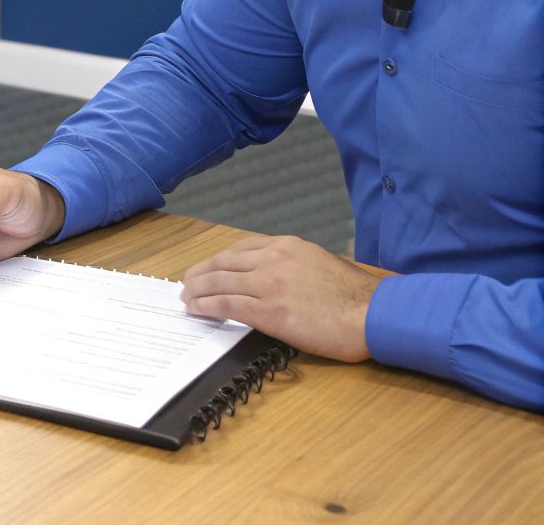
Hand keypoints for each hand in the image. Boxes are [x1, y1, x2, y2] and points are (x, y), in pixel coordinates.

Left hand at [179, 235, 382, 360]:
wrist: (373, 313)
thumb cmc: (357, 295)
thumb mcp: (323, 263)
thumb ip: (297, 264)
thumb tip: (283, 276)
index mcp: (287, 246)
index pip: (241, 249)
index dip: (219, 259)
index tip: (209, 267)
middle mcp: (273, 260)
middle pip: (223, 263)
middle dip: (201, 272)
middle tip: (188, 282)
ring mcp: (268, 284)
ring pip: (219, 283)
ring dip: (197, 290)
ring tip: (186, 297)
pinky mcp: (268, 311)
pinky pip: (226, 305)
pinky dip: (206, 306)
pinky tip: (197, 310)